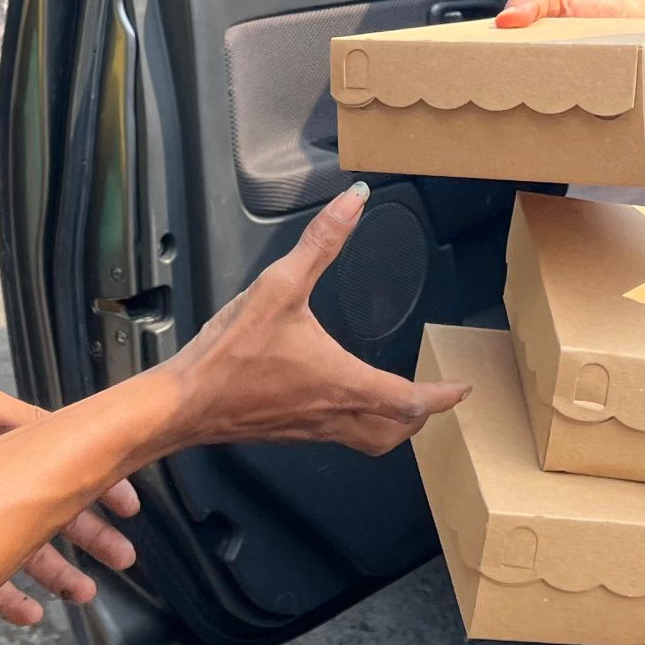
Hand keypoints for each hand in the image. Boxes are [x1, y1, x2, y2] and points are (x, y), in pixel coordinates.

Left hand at [0, 382, 139, 627]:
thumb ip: (20, 424)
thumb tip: (65, 440)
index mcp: (8, 446)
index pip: (66, 469)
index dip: (99, 487)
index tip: (130, 506)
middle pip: (54, 515)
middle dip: (90, 537)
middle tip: (121, 558)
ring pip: (27, 552)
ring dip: (57, 574)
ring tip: (83, 594)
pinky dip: (9, 598)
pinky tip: (30, 611)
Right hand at [162, 184, 470, 453]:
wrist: (183, 403)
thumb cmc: (230, 353)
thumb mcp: (278, 286)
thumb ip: (320, 243)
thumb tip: (352, 203)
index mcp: (342, 382)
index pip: (409, 399)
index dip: (441, 395)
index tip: (461, 387)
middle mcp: (332, 413)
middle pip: (395, 431)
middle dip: (421, 417)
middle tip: (434, 398)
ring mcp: (310, 428)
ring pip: (368, 441)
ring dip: (392, 427)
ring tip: (399, 406)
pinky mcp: (287, 432)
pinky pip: (337, 437)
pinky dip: (358, 425)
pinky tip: (341, 400)